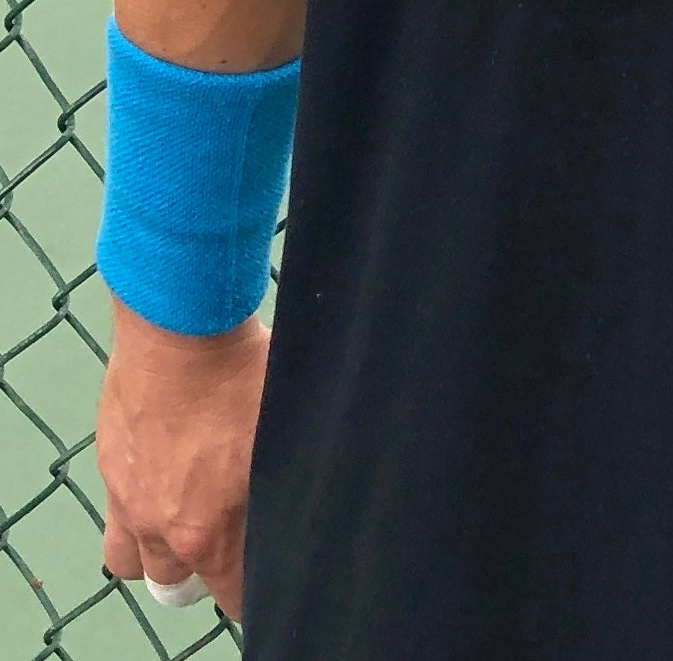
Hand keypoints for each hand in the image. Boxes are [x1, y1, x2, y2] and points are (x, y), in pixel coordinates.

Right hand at [95, 297, 270, 622]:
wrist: (179, 328)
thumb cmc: (245, 374)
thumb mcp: (287, 429)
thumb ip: (288, 478)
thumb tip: (315, 490)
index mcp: (207, 530)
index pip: (230, 593)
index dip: (252, 592)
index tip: (269, 577)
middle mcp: (158, 525)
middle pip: (174, 581)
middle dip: (203, 571)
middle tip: (229, 539)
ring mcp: (126, 495)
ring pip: (132, 557)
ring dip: (158, 549)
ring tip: (186, 518)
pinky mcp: (108, 461)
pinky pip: (117, 507)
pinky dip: (137, 505)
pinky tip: (167, 469)